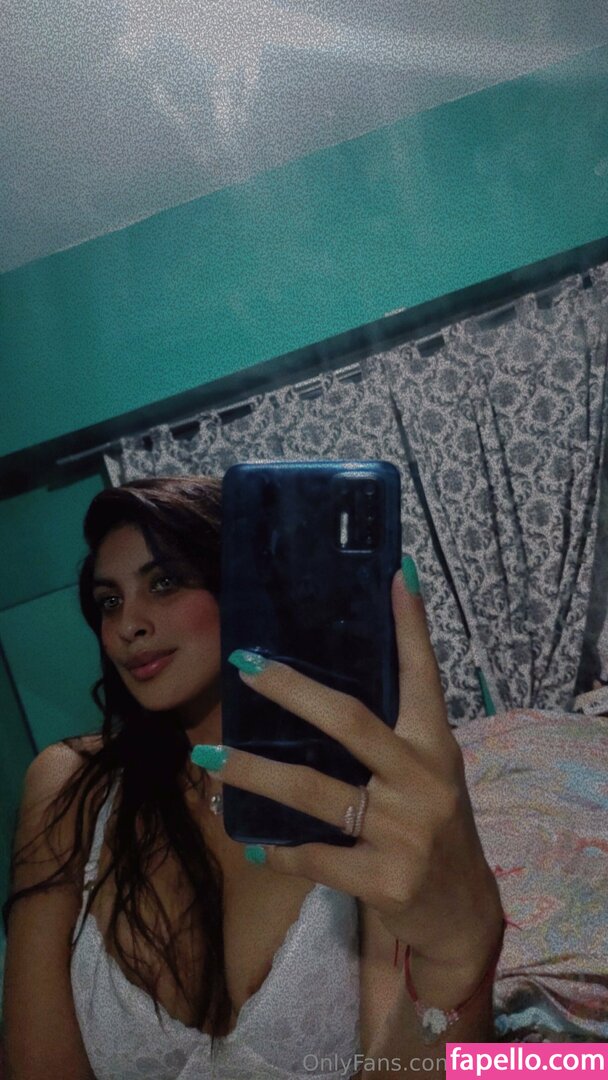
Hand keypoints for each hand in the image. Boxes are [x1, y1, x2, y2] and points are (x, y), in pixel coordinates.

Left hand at [191, 559, 502, 968]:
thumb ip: (393, 736)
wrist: (461, 912)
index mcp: (435, 745)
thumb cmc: (433, 827)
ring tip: (207, 758)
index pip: (422, 675)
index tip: (392, 574)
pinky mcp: (385, 879)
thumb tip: (325, 692)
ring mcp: (405, 831)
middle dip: (293, 690)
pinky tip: (245, 840)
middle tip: (244, 662)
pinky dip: (273, 851)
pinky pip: (312, 857)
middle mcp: (423, 779)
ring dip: (253, 773)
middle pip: (350, 721)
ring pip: (313, 792)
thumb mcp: (428, 773)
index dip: (410, 626)